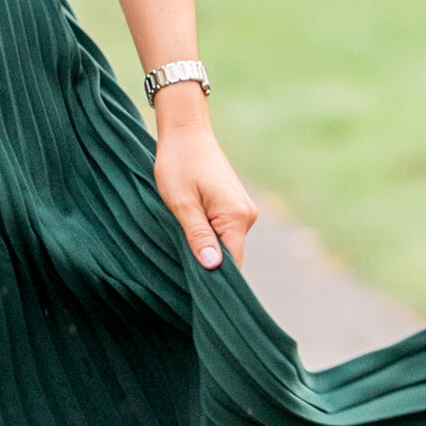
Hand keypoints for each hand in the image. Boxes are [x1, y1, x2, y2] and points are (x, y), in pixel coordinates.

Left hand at [152, 84, 256, 270]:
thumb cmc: (179, 163)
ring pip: (226, 245)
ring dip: (206, 249)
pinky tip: (190, 231)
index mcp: (236, 217)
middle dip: (209, 265)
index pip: (232, 265)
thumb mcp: (181, 203)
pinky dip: (209, 237)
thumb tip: (213, 268)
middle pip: (230, 257)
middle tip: (181, 270)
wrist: (186, 131)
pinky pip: (224, 232)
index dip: (215, 281)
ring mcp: (243, 210)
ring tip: (182, 244)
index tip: (196, 294)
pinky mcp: (234, 206)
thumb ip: (198, 236)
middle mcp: (247, 216)